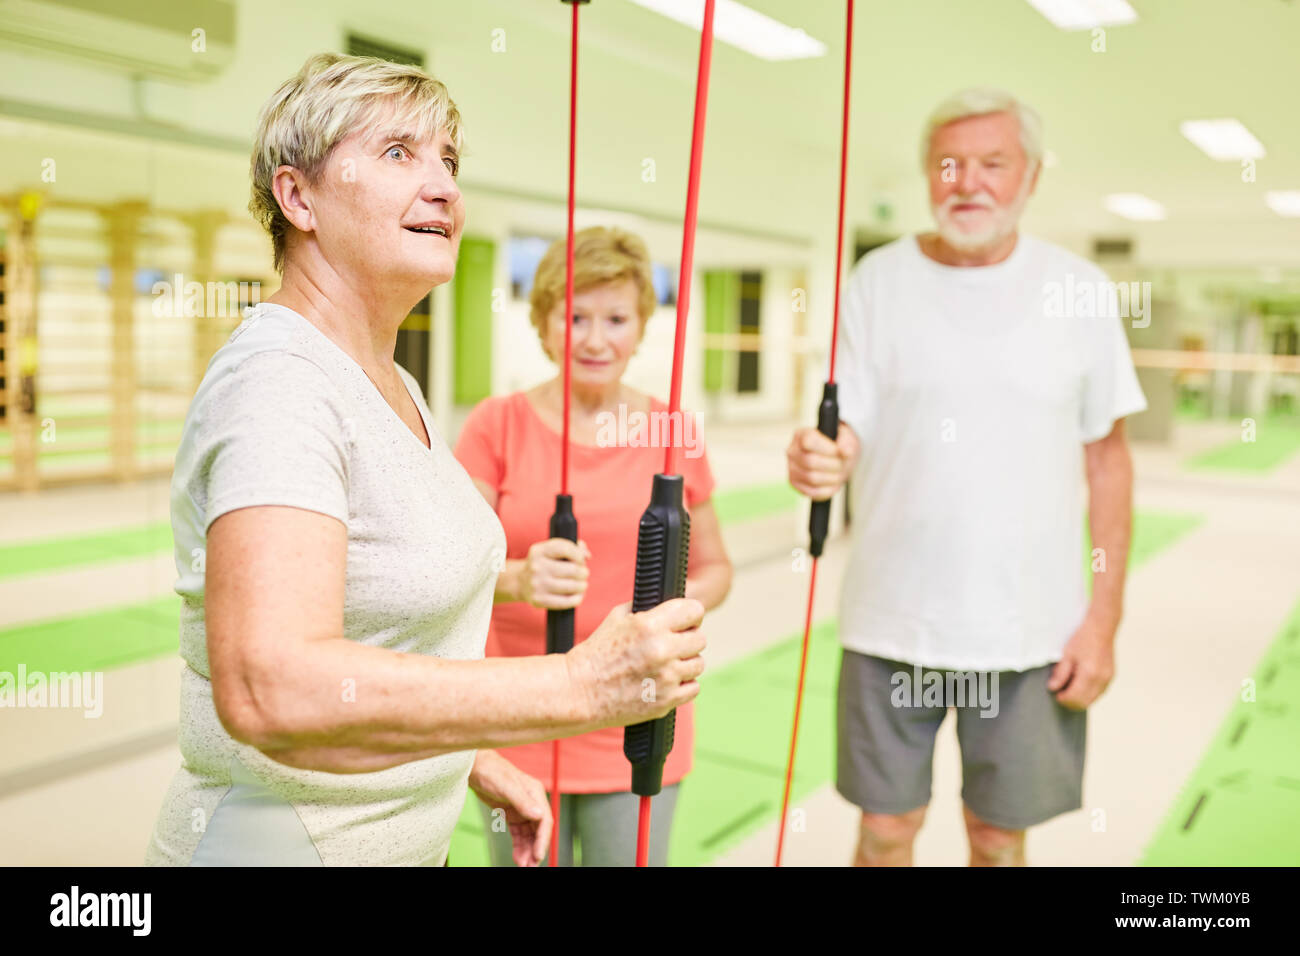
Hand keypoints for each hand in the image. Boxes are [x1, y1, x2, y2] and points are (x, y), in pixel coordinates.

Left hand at [468, 750, 551, 866]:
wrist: (475, 767)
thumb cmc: (491, 772)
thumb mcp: (506, 786)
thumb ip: (522, 801)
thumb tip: (539, 815)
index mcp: (535, 793)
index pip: (545, 820)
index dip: (543, 839)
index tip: (538, 855)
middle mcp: (531, 802)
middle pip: (538, 830)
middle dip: (535, 849)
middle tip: (530, 866)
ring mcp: (522, 809)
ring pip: (528, 834)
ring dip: (527, 850)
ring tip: (523, 866)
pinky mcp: (511, 814)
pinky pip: (518, 834)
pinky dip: (519, 846)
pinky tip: (517, 857)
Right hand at [519, 538, 590, 609]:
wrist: (521, 582)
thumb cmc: (544, 564)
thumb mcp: (552, 551)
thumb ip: (572, 548)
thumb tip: (586, 555)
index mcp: (538, 551)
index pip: (564, 549)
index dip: (579, 555)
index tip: (581, 560)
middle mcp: (536, 567)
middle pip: (573, 570)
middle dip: (584, 572)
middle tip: (583, 574)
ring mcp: (537, 585)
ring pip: (572, 586)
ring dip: (582, 585)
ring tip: (582, 585)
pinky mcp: (539, 600)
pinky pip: (566, 601)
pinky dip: (577, 598)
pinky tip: (578, 595)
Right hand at [566, 598, 705, 728]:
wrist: (580, 691)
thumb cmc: (596, 653)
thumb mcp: (617, 618)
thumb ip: (646, 609)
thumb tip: (670, 604)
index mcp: (650, 625)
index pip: (694, 610)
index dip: (691, 614)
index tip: (686, 620)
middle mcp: (661, 650)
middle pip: (700, 638)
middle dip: (687, 639)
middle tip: (674, 644)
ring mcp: (666, 677)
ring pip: (699, 664)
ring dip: (686, 663)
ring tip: (669, 664)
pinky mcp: (666, 701)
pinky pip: (693, 688)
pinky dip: (683, 685)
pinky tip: (668, 681)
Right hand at [787, 423, 857, 500]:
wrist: (835, 459)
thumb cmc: (839, 447)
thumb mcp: (847, 439)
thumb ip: (848, 442)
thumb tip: (846, 451)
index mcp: (802, 434)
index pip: (809, 441)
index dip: (828, 448)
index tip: (840, 451)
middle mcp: (792, 450)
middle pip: (810, 461)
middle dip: (833, 465)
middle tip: (842, 464)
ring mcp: (792, 468)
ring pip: (812, 478)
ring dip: (832, 478)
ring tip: (839, 474)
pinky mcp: (795, 484)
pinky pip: (812, 492)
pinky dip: (827, 490)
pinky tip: (833, 484)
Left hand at [1047, 613, 1116, 709]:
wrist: (1101, 629)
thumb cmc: (1083, 639)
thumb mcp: (1066, 654)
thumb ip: (1060, 673)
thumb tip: (1053, 688)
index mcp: (1089, 673)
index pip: (1075, 697)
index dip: (1063, 699)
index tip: (1056, 695)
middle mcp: (1101, 679)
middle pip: (1085, 702)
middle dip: (1071, 702)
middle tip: (1060, 694)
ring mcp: (1108, 679)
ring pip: (1092, 700)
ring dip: (1080, 699)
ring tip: (1068, 689)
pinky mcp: (1111, 677)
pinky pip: (1099, 693)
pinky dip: (1088, 694)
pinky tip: (1079, 686)